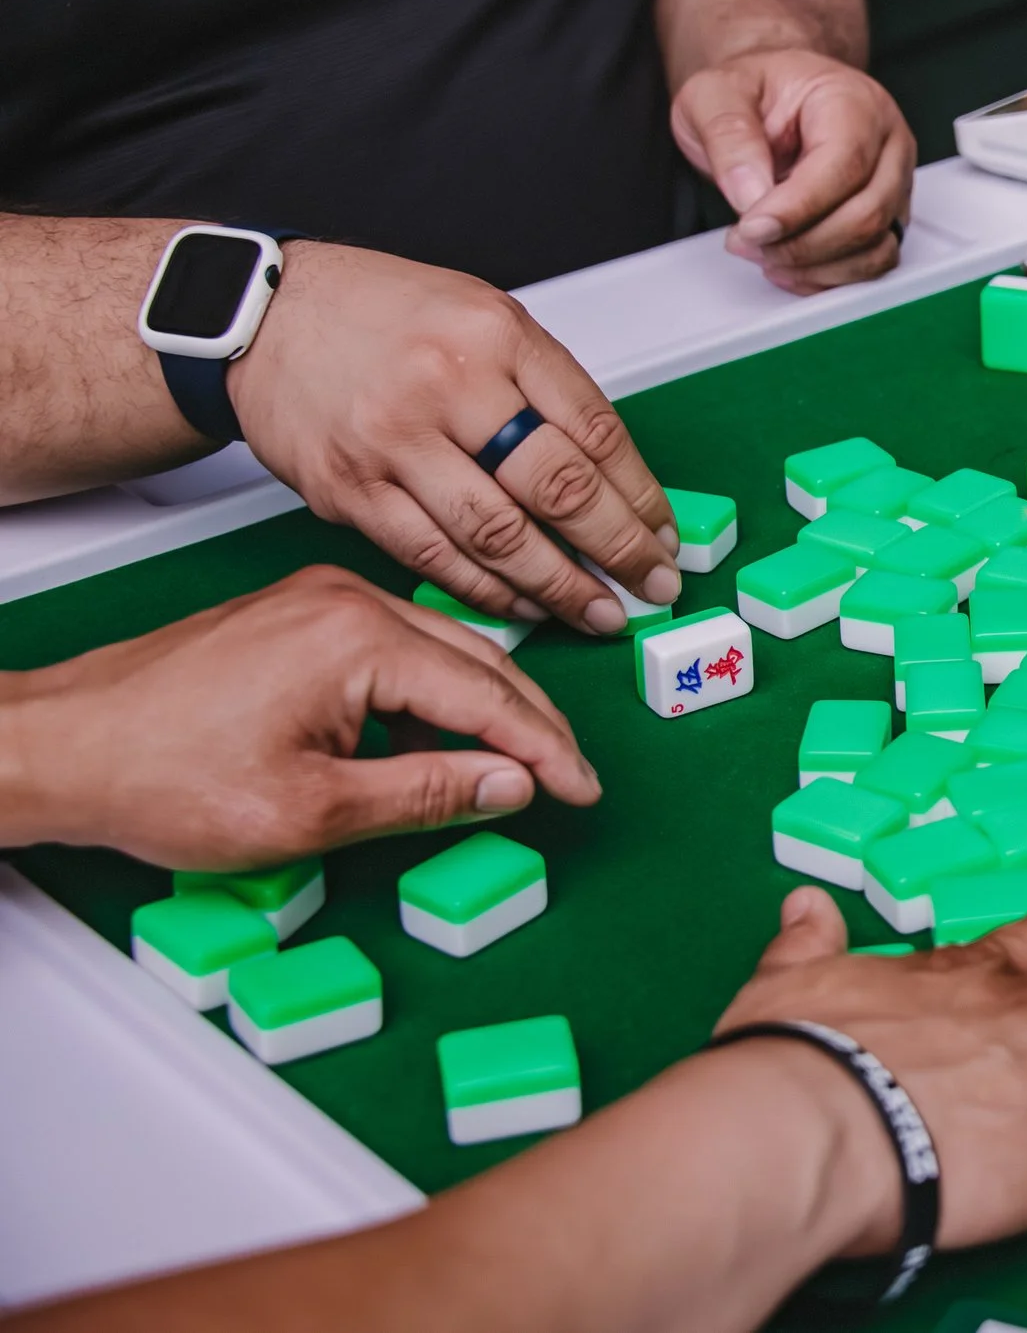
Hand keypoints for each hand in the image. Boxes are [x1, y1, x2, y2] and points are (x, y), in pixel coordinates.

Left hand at [0, 566, 598, 868]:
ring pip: (439, 651)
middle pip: (479, 660)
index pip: (490, 695)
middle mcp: (346, 601)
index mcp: (359, 638)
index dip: (546, 750)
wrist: (60, 746)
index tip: (582, 789)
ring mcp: (318, 602)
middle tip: (566, 778)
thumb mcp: (311, 811)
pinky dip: (428, 695)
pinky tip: (428, 741)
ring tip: (507, 769)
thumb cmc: (159, 775)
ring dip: (479, 709)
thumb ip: (426, 794)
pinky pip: (394, 649)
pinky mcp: (296, 616)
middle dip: (529, 724)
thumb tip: (509, 786)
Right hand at [228, 242, 679, 632]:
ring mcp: (394, 442)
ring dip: (561, 587)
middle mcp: (448, 387)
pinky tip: (526, 606)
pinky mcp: (349, 490)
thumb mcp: (481, 314)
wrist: (260, 314)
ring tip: (602, 612)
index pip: (596, 431)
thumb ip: (542, 385)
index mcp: (495, 336)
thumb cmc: (378, 314)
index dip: (642, 495)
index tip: (665, 534)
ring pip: (499, 536)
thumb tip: (612, 475)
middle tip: (655, 585)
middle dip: (619, 550)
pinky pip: (433, 557)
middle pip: (558, 488)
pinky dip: (488, 592)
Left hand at [671, 50, 914, 294]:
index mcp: (854, 101)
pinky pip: (873, 262)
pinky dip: (830, 276)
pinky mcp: (888, 216)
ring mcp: (894, 182)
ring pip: (875, 246)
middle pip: (866, 213)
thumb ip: (728, 135)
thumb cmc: (754, 92)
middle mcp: (887, 142)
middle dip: (801, 243)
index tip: (751, 228)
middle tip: (746, 240)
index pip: (845, 164)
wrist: (772, 99)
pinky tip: (790, 265)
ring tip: (763, 252)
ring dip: (814, 265)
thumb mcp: (715, 94)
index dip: (798, 207)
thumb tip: (752, 193)